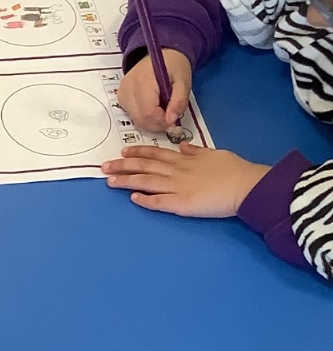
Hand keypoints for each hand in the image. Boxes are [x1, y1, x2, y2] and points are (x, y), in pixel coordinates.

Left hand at [102, 142, 269, 217]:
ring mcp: (178, 188)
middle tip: (104, 167)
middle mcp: (177, 171)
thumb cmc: (234, 169)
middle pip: (145, 167)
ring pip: (147, 182)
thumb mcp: (215, 153)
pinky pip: (159, 202)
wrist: (246, 185)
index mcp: (185, 159)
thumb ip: (196, 151)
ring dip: (127, 181)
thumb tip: (182, 146)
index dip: (137, 153)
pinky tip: (132, 199)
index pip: (156, 154)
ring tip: (110, 181)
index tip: (122, 152)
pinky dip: (145, 200)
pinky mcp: (182, 204)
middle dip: (123, 167)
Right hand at [117, 48, 191, 132]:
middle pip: (140, 119)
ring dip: (152, 122)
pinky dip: (145, 117)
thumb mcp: (184, 81)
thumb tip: (171, 121)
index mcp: (143, 81)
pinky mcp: (121, 98)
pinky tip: (154, 107)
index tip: (174, 120)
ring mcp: (122, 93)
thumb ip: (179, 101)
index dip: (162, 121)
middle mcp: (128, 88)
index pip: (148, 112)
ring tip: (163, 109)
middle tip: (170, 117)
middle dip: (158, 124)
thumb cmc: (174, 65)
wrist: (162, 52)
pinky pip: (133, 116)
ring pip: (136, 120)